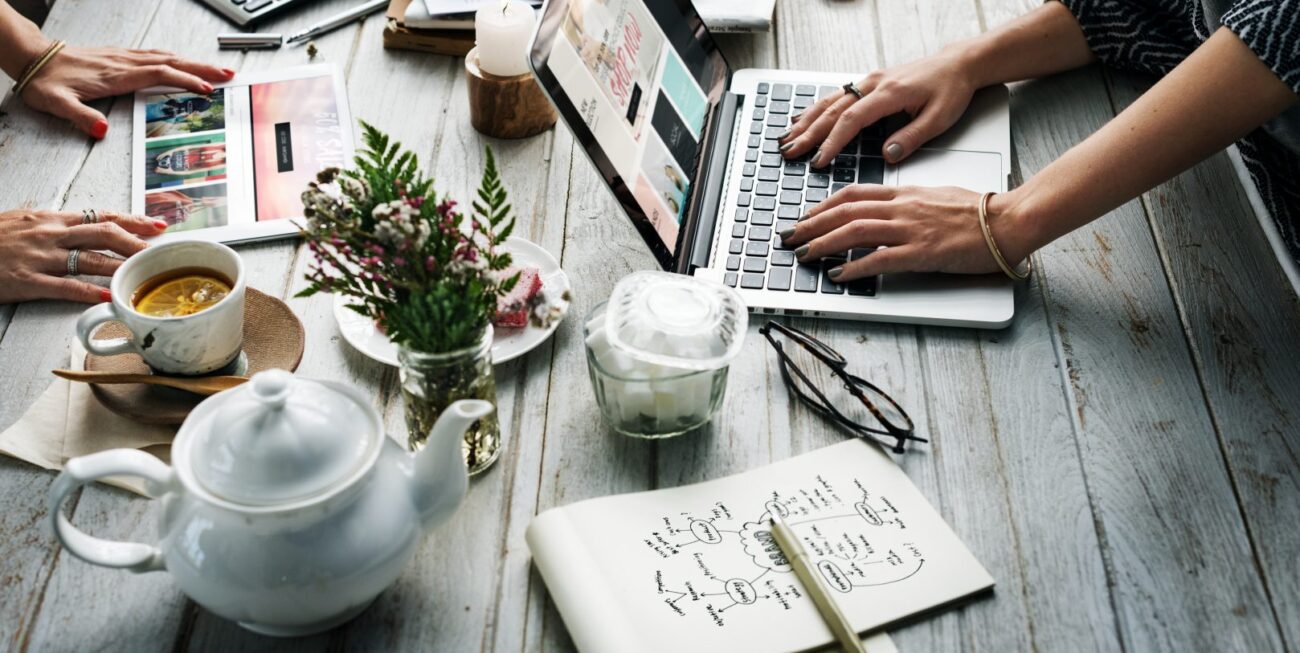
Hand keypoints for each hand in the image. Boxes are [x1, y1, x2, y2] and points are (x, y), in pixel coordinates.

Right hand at [0, 209, 167, 303]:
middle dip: (138, 245)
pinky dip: (90, 292)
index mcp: (51, 218)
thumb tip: (81, 228)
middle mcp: (50, 234)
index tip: (159, 226)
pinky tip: (110, 298)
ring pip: (92, 260)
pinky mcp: (27, 281)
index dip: (134, 220)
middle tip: (161, 255)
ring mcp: (40, 257)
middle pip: (105, 235)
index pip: (102, 216)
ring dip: (123, 269)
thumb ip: (53, 225)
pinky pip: (65, 287)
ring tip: (146, 276)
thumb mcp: (22, 221)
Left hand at [19, 44, 232, 138]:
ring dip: (193, 62)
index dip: (184, 80)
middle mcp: (123, 63)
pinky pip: (154, 55)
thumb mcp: (56, 104)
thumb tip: (102, 131)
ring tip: (216, 70)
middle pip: (171, 62)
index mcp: (115, 75)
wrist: (32, 58)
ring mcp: (122, 57)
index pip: (158, 75)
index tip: (206, 89)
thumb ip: (80, 117)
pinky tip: (182, 62)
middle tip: (229, 75)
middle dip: (202, 69)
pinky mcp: (119, 56)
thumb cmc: (44, 82)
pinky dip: (175, 58)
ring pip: (165, 56)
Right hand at [778, 48, 977, 168]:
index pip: (852, 120)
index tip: (819, 160)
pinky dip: (816, 108)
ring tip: (788, 138)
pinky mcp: (869, 82)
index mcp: (889, 93)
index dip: (832, 142)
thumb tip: (886, 155)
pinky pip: (836, 95)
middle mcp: (874, 84)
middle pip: (833, 111)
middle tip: (790, 152)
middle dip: (809, 133)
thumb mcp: (939, 118)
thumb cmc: (951, 89)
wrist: (957, 64)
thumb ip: (911, 138)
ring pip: (830, 101)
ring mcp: (869, 81)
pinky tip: (802, 117)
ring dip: (807, 121)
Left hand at [779, 185, 1033, 280]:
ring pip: (855, 231)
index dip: (823, 205)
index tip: (806, 216)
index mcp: (904, 193)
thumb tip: (887, 210)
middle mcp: (902, 208)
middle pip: (845, 211)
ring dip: (823, 243)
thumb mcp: (935, 196)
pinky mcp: (921, 253)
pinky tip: (838, 274)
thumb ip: (908, 202)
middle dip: (811, 225)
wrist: (1007, 221)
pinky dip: (854, 266)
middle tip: (790, 237)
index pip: (853, 194)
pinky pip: (879, 259)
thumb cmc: (977, 211)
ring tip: (803, 255)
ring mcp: (910, 229)